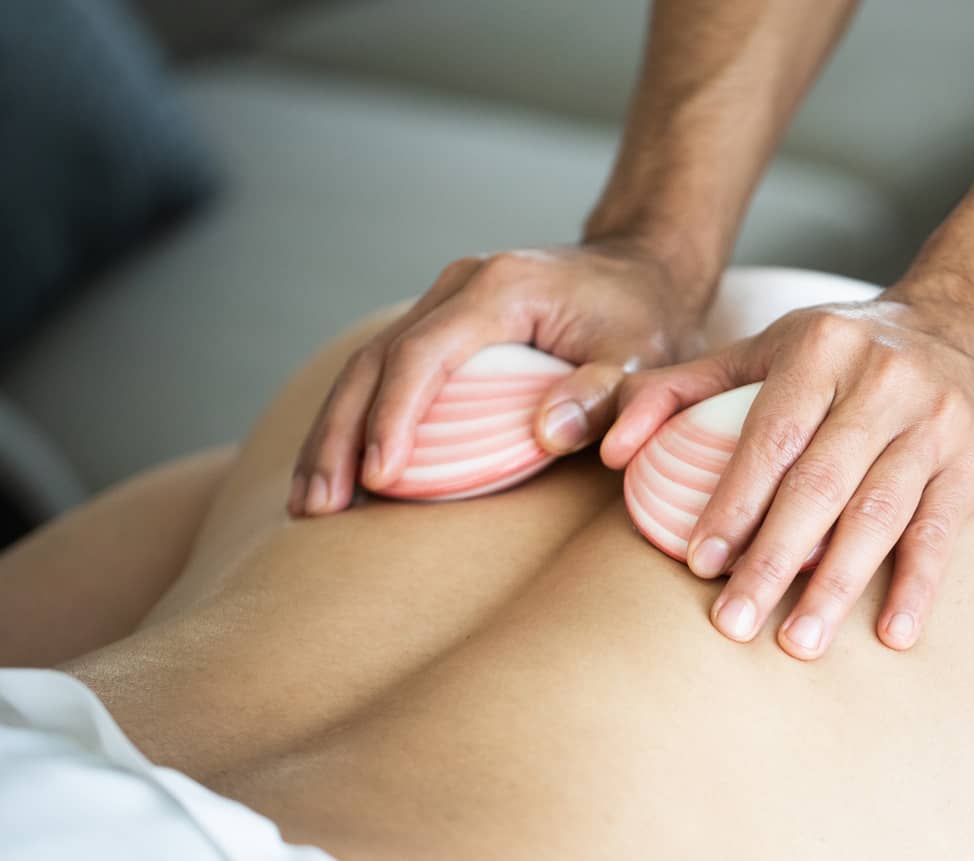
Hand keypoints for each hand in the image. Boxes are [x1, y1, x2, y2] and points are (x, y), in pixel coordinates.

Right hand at [291, 242, 708, 515]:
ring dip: (333, 433)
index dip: (394, 417)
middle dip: (340, 435)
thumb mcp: (641, 357)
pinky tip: (338, 471)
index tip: (378, 476)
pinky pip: (385, 370)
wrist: (644, 266)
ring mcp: (443, 300)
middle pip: (376, 360)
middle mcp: (458, 285)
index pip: (424, 354)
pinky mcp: (441, 323)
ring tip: (309, 503)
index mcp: (500, 288)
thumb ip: (601, 394)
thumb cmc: (645, 317)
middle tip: (316, 507)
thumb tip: (545, 434)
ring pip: (366, 365)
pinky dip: (355, 420)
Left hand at [601, 288, 973, 658]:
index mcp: (820, 350)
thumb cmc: (847, 351)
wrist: (970, 324)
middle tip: (734, 622)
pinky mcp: (973, 460)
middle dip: (773, 560)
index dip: (733, 503)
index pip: (769, 437)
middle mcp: (881, 380)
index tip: (701, 563)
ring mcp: (934, 420)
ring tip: (799, 643)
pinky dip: (917, 586)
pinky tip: (893, 634)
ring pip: (878, 513)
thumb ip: (681, 389)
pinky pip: (941, 532)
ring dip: (837, 585)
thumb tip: (609, 449)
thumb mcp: (766, 348)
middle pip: (819, 483)